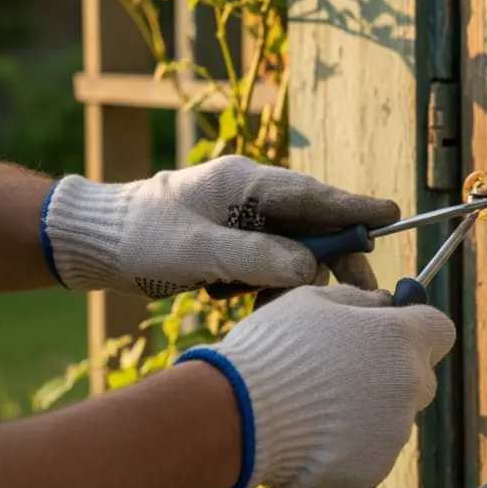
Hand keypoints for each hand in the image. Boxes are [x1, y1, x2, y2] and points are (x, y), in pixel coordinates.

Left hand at [40, 155, 399, 296]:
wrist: (93, 242)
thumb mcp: (198, 252)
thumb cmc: (139, 239)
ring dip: (295, 278)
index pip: (314, 194)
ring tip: (279, 306)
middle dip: (336, 258)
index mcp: (245, 182)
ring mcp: (241, 216)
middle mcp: (250, 193)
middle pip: (313, 224)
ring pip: (293, 247)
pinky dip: (269, 283)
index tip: (393, 215)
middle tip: (364, 293)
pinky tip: (250, 302)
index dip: (356, 207)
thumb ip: (259, 257)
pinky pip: (269, 260)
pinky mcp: (231, 238)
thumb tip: (310, 269)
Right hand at [177, 284, 455, 487]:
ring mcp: (395, 431)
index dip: (416, 329)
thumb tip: (384, 303)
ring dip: (368, 413)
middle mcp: (409, 385)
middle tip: (342, 374)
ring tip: (314, 409)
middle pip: (420, 378)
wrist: (237, 416)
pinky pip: (372, 455)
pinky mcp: (375, 469)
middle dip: (392, 374)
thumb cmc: (272, 349)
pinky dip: (350, 449)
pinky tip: (311, 437)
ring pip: (394, 419)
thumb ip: (360, 299)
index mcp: (399, 338)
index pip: (440, 330)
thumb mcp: (312, 301)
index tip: (389, 333)